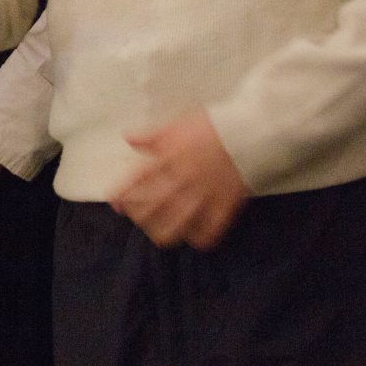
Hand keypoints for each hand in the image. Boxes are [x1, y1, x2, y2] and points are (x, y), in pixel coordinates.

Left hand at [108, 109, 249, 249]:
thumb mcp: (177, 125)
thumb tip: (127, 137)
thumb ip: (151, 136)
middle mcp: (183, 178)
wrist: (252, 130)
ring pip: (179, 221)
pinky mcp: (227, 203)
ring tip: (159, 236)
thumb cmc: (212, 125)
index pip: (138, 179)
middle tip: (135, 219)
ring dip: (165, 232)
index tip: (113, 203)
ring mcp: (205, 193)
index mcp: (169, 158)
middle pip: (155, 204)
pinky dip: (202, 237)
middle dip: (140, 216)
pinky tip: (195, 240)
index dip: (123, 193)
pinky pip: (212, 227)